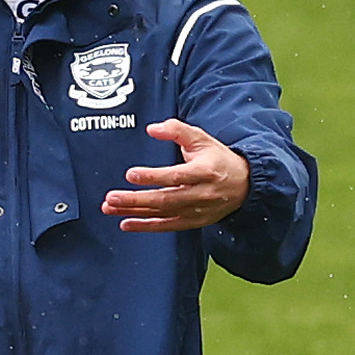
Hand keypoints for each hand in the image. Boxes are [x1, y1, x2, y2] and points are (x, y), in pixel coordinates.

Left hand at [102, 119, 249, 231]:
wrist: (243, 185)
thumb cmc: (218, 159)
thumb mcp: (201, 139)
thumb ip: (177, 130)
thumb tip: (152, 128)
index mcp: (204, 172)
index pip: (175, 176)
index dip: (152, 176)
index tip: (131, 174)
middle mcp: (201, 194)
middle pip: (165, 199)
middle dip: (135, 199)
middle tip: (112, 197)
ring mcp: (197, 211)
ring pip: (162, 213)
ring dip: (134, 212)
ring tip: (110, 207)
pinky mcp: (193, 222)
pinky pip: (166, 226)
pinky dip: (145, 226)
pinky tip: (126, 223)